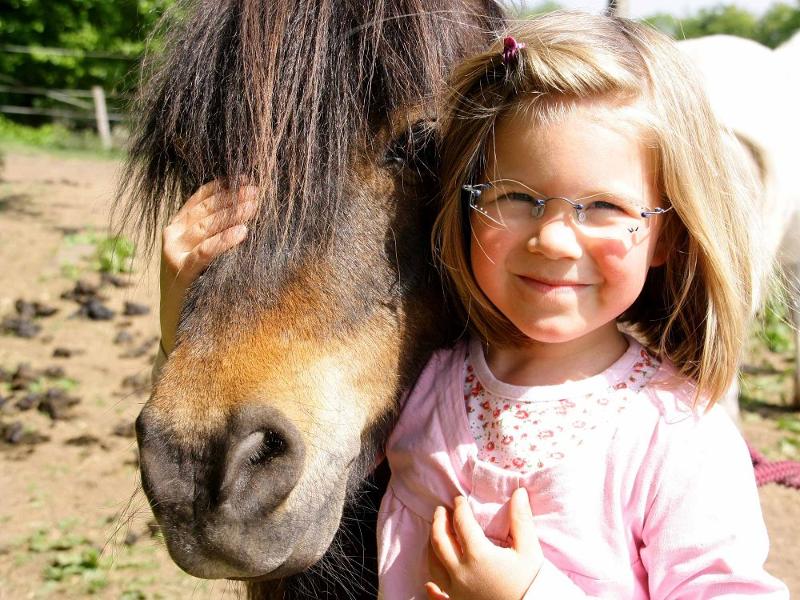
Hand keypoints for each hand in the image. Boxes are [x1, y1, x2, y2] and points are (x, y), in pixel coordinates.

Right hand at [159, 181, 258, 353]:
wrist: (178, 327)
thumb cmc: (199, 286)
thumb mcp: (206, 255)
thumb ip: (217, 233)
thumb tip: (251, 210)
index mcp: (179, 226)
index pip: (202, 198)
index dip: (224, 186)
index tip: (246, 177)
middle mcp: (172, 236)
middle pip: (207, 210)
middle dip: (233, 198)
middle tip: (257, 189)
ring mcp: (173, 254)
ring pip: (206, 227)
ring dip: (232, 214)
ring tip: (255, 205)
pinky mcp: (179, 274)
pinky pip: (204, 253)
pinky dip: (223, 242)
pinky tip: (242, 233)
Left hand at [425, 488, 542, 599]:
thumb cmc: (531, 583)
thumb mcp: (529, 550)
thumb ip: (521, 520)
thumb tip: (519, 492)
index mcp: (478, 555)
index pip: (461, 523)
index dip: (459, 508)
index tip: (459, 499)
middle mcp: (461, 572)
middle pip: (440, 540)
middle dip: (438, 521)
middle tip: (440, 510)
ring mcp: (456, 590)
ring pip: (433, 564)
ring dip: (432, 546)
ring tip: (436, 535)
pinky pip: (438, 595)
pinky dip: (431, 588)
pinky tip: (428, 584)